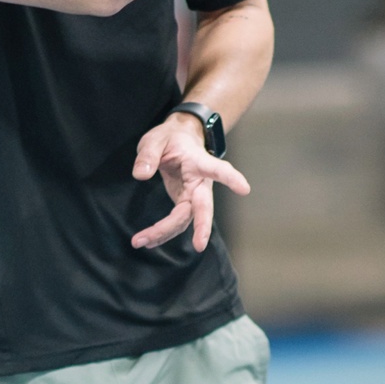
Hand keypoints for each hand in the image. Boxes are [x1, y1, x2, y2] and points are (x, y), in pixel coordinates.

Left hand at [130, 111, 250, 253]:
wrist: (178, 140)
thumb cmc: (170, 138)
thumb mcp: (156, 139)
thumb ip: (148, 155)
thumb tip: (141, 175)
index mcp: (199, 162)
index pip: (218, 170)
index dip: (230, 178)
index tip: (244, 188)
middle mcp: (200, 183)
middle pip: (204, 207)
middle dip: (201, 226)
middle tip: (199, 245)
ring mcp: (193, 196)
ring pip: (184, 220)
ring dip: (164, 232)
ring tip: (140, 241)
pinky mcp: (183, 203)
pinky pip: (175, 222)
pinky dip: (161, 233)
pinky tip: (147, 241)